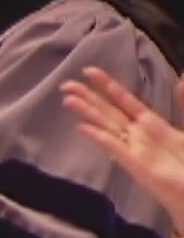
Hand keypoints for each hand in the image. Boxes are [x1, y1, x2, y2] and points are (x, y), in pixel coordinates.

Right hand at [62, 67, 183, 232]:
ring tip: (67, 100)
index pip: (125, 101)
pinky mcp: (137, 166)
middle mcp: (139, 136)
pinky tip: (82, 128)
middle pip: (109, 112)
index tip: (88, 71)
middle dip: (88, 97)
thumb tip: (183, 77)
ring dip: (87, 113)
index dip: (108, 85)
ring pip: (107, 126)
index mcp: (152, 125)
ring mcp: (135, 151)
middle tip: (65, 84)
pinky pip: (116, 148)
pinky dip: (100, 137)